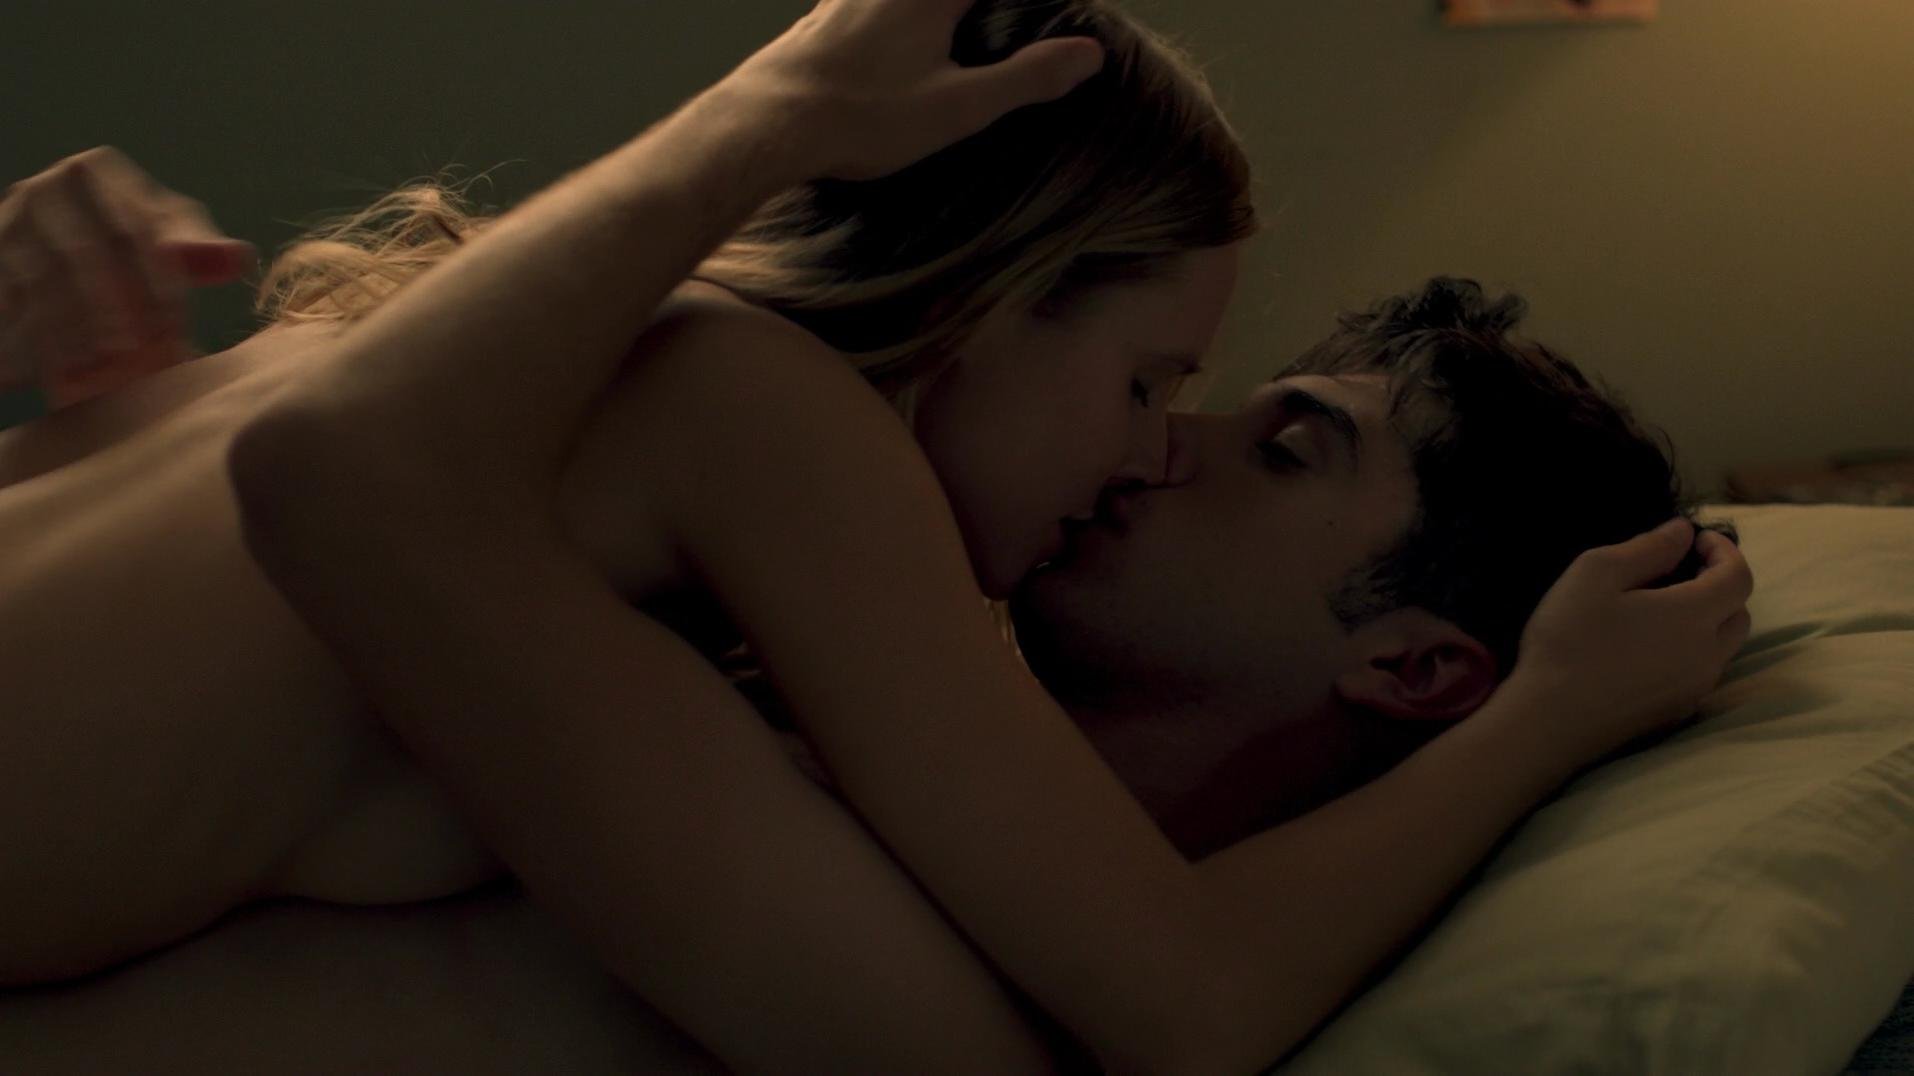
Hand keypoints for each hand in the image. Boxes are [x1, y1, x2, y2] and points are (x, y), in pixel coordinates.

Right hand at [0, 146, 256, 407]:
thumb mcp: (167, 236)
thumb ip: (200, 248)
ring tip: (96, 368)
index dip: (156, 282)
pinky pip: (8, 300)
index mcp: (93, 173)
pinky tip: (48, 373)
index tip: (174, 327)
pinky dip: (27, 337)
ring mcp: (7, 221)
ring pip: (37, 280)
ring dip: (68, 328)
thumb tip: (238, 258)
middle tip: (132, 354)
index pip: (132, 230)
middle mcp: (42, 189)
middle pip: (80, 254)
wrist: (55, 241)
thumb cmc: (128, 241)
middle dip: (108, 308)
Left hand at [725, 0, 1105, 180]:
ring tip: (948, 32)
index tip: (1050, 16)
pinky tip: (880, 32)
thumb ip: (1025, 77)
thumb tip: (1089, 54)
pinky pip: (863, 3)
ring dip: (933, 14)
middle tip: (988, 24)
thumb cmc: (865, 117)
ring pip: (898, 0)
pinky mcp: (818, 18)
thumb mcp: (959, 107)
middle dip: (971, 12)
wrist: (766, 124)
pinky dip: (884, 14)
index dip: (1021, 5)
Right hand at [1506, 518, 1753, 766]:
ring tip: (1662, 611)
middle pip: (1739, 614)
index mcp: (1695, 615)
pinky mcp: (1677, 712)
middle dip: (1721, 586)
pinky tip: (1647, 650)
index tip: (1697, 540)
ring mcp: (1695, 688)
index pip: (1739, 576)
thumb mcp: (1596, 573)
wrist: (1548, 720)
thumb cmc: (1569, 638)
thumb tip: (1683, 532)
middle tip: (1682, 573)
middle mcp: (1708, 654)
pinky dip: (1689, 652)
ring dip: (1706, 622)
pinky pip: (1700, 674)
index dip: (1725, 551)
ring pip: (1722, 647)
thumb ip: (1648, 548)